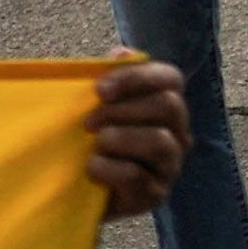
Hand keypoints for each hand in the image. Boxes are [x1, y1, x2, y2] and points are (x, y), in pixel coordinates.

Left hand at [84, 57, 191, 214]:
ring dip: (119, 138)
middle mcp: (176, 133)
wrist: (70, 193)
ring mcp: (169, 165)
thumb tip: (121, 53)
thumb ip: (107, 81)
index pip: (170, 78)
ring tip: (95, 144)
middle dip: (121, 110)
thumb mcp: (90, 107)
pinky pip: (138, 176)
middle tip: (87, 122)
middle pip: (168, 106)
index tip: (99, 89)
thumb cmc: (85, 141)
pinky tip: (92, 167)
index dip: (136, 77)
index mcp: (164, 104)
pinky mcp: (154, 195)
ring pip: (160, 141)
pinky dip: (109, 169)